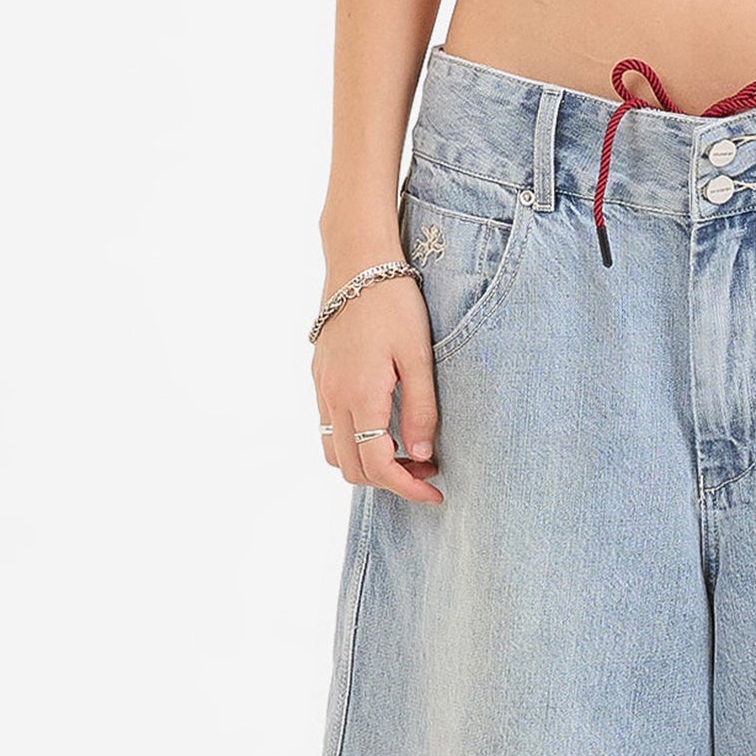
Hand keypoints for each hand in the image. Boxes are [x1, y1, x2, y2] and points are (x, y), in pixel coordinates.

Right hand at [313, 270, 444, 503]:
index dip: (407, 488)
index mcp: (360, 395)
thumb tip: (420, 457)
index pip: (377, 466)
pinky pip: (328, 426)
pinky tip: (382, 424)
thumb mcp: (418, 355)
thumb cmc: (395, 303)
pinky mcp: (319, 376)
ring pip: (333, 452)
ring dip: (366, 463)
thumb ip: (421, 410)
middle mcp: (333, 398)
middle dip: (389, 480)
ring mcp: (321, 387)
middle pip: (351, 468)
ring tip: (404, 450)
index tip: (435, 493)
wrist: (358, 262)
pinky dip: (352, 441)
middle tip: (426, 469)